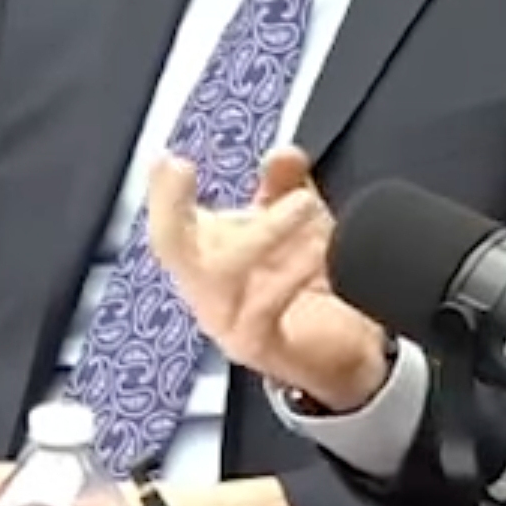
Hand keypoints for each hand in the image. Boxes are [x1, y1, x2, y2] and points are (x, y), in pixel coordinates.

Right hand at [148, 145, 388, 412]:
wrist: (343, 353)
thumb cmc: (307, 285)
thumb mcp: (297, 226)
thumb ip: (286, 186)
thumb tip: (281, 152)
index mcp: (206, 254)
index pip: (170, 224)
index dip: (163, 196)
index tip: (167, 162)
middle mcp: (207, 289)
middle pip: (172, 249)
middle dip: (172, 208)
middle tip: (184, 170)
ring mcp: (228, 322)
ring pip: (221, 273)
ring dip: (264, 229)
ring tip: (304, 203)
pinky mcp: (260, 346)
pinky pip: (263, 308)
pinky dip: (290, 273)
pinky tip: (318, 252)